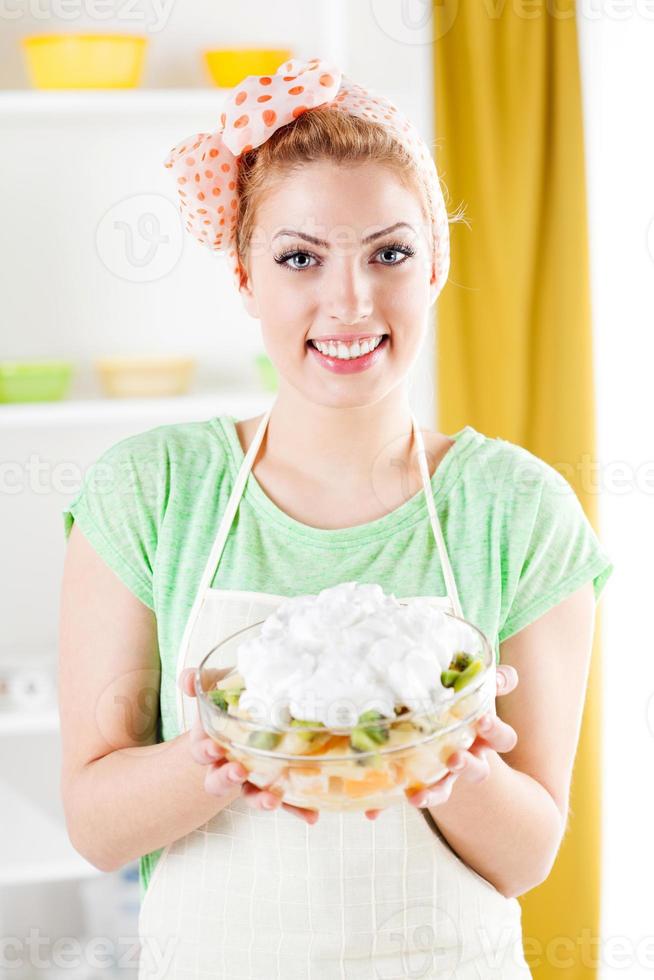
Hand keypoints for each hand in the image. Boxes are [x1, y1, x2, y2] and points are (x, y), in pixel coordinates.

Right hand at [179, 667, 318, 824]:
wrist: (253, 710)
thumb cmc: (233, 699)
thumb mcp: (218, 686)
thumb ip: (202, 682)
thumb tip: (189, 681)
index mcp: (212, 742)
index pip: (202, 752)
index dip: (205, 752)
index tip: (213, 748)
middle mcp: (228, 764)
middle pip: (219, 781)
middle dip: (226, 779)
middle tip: (237, 771)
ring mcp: (253, 777)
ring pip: (251, 795)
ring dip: (260, 800)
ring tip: (272, 801)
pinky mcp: (276, 783)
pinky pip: (286, 799)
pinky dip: (297, 808)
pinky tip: (312, 816)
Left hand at [364, 664, 519, 817]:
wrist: (441, 730)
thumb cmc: (461, 704)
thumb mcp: (475, 689)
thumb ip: (491, 681)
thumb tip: (507, 677)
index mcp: (485, 736)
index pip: (502, 738)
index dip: (495, 731)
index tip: (482, 720)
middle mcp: (469, 759)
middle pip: (479, 771)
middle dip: (467, 767)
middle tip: (454, 758)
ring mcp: (444, 775)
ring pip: (444, 790)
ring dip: (435, 794)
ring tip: (418, 798)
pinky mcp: (420, 783)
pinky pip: (410, 794)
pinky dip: (392, 803)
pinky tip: (376, 811)